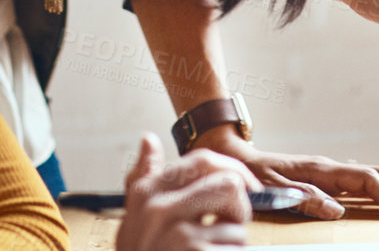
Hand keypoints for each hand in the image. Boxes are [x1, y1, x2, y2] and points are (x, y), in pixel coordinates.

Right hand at [116, 133, 257, 250]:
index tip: (246, 187)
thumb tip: (148, 139)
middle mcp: (159, 210)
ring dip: (233, 244)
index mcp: (147, 194)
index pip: (202, 161)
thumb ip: (142, 180)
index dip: (233, 170)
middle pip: (229, 183)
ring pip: (237, 223)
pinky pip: (236, 246)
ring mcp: (178, 235)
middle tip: (229, 226)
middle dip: (239, 207)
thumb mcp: (133, 221)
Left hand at [191, 125, 378, 219]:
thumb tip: (338, 210)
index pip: (367, 181)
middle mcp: (331, 167)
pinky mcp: (327, 179)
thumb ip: (303, 198)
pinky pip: (364, 183)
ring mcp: (331, 172)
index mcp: (322, 169)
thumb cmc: (251, 178)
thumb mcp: (271, 191)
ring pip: (376, 177)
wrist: (234, 158)